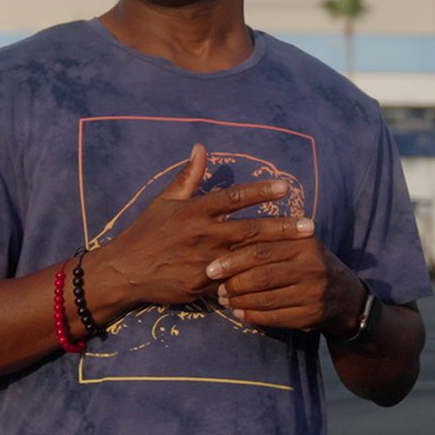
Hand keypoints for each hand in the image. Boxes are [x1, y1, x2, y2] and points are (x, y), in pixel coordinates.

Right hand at [91, 143, 313, 309]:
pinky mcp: (203, 286)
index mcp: (195, 211)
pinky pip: (234, 283)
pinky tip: (279, 281)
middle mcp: (203, 235)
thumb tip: (200, 148)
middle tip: (310, 226)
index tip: (285, 188)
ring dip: (277, 254)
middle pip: (250, 229)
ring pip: (248, 257)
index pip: (234, 198)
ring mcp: (204, 262)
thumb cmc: (146, 232)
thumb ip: (187, 177)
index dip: (260, 192)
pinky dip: (255, 281)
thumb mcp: (164, 201)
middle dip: (283, 228)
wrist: (125, 271)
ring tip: (303, 252)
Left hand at [207, 234, 362, 333]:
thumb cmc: (308, 263)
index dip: (232, 261)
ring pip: (266, 299)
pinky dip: (253, 316)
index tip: (211, 269)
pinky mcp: (312, 315)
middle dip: (234, 284)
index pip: (260, 251)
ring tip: (225, 300)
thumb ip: (268, 240)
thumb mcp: (296, 244)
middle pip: (262, 276)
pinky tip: (240, 313)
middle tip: (217, 288)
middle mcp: (311, 266)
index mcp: (304, 243)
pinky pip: (275, 317)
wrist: (345, 295)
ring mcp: (313, 293)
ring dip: (240, 302)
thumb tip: (223, 239)